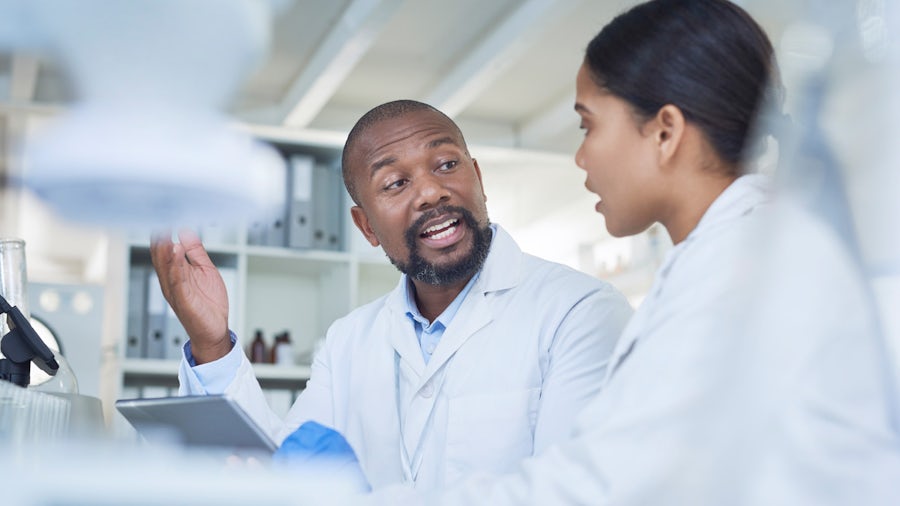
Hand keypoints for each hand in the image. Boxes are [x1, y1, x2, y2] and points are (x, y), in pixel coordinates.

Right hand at [150, 229, 230, 363]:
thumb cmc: (207, 304)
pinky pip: (177, 279)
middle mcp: (171, 280)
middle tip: (159, 216)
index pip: (165, 248)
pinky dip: (175, 264)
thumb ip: (195, 251)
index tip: (164, 212)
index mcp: (175, 273)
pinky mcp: (183, 299)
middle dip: (160, 236)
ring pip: (166, 265)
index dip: (163, 231)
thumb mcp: (204, 270)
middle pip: (160, 255)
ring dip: (164, 246)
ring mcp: (176, 290)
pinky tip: (176, 250)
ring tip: (164, 229)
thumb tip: (186, 230)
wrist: (214, 330)